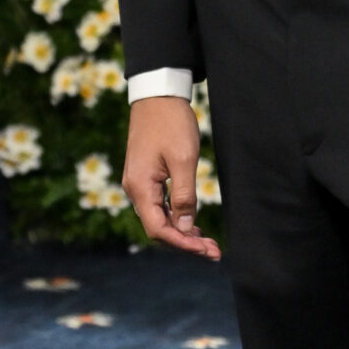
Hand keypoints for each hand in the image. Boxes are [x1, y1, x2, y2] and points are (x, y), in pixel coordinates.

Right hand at [122, 95, 220, 256]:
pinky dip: (177, 218)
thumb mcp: (183, 159)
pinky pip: (160, 206)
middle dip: (186, 243)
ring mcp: (139, 184)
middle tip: (214, 253)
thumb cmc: (171, 123)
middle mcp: (134, 190)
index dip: (183, 244)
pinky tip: (194, 225)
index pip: (159, 230)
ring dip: (183, 233)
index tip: (207, 251)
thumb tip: (185, 228)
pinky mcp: (146, 178)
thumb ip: (184, 195)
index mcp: (140, 188)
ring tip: (209, 243)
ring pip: (160, 219)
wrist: (157, 95)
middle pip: (158, 229)